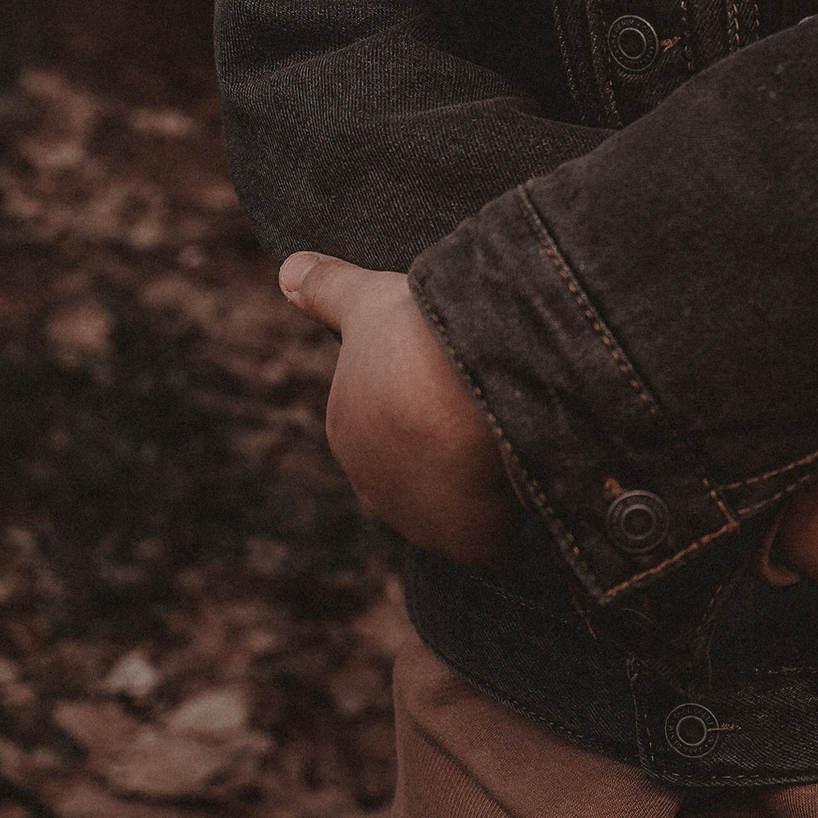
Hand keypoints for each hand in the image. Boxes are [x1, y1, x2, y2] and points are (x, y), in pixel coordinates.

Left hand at [279, 253, 514, 565]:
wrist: (465, 395)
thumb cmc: (418, 341)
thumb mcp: (369, 302)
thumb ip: (329, 291)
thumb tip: (286, 270)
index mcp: (349, 426)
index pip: (395, 417)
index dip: (433, 396)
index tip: (464, 376)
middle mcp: (372, 483)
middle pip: (425, 465)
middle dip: (456, 444)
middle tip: (494, 405)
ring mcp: (419, 521)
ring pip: (461, 500)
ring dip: (487, 481)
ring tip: (516, 438)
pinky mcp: (465, 547)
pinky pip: (497, 538)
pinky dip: (515, 519)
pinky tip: (531, 482)